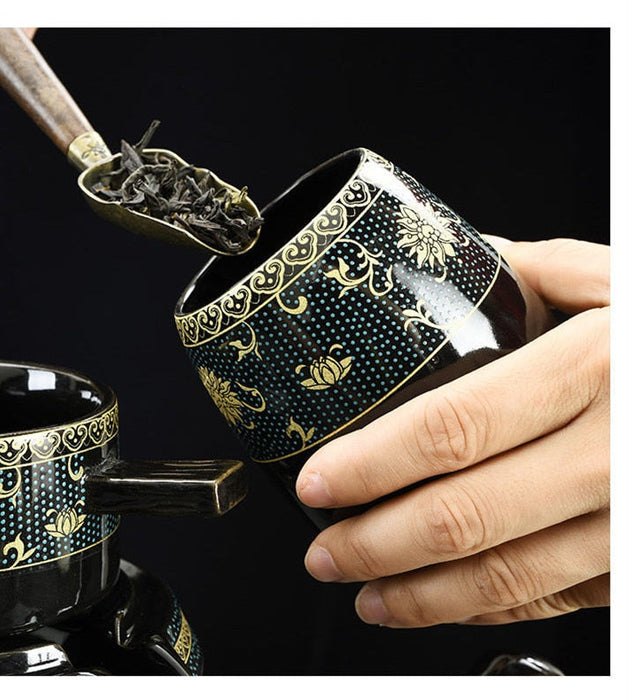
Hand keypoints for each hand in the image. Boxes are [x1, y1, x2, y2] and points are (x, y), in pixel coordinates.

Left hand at [296, 237, 608, 626]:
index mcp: (600, 364)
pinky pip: (553, 598)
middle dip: (376, 543)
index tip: (319, 481)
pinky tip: (435, 602)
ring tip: (360, 589)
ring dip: (419, 594)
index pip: (456, 426)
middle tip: (321, 549)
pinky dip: (482, 608)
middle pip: (467, 514)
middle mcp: (622, 450)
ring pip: (508, 577)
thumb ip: (524, 275)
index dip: (374, 463)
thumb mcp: (611, 279)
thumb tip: (431, 277)